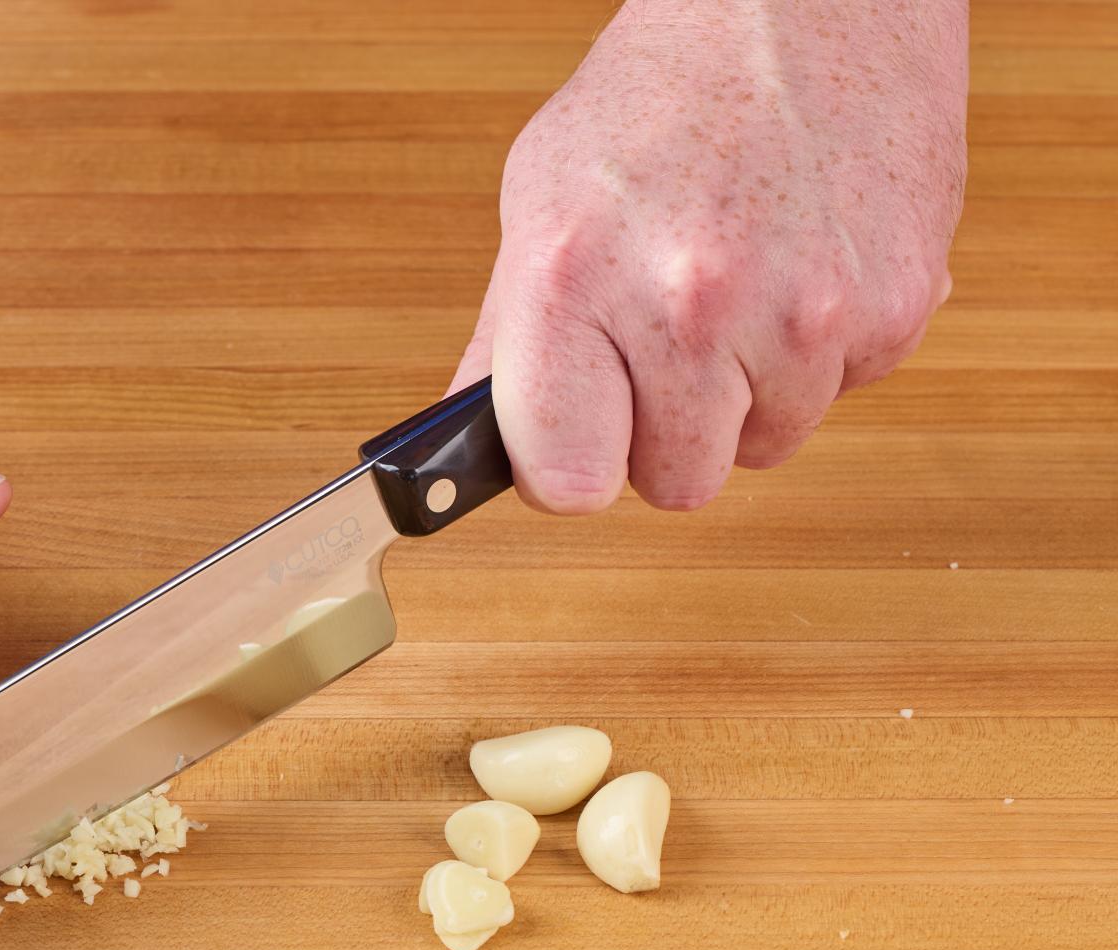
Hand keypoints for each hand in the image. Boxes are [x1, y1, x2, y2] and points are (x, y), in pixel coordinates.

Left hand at [452, 0, 966, 510]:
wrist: (810, 1)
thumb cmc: (663, 96)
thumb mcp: (540, 200)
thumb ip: (505, 341)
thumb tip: (470, 451)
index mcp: (576, 284)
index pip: (566, 485)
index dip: (569, 468)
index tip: (574, 438)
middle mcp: (690, 306)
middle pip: (678, 484)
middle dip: (666, 433)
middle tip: (663, 344)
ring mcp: (803, 314)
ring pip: (767, 446)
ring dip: (750, 393)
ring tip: (737, 284)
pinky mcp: (895, 310)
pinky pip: (842, 394)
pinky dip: (819, 352)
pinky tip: (798, 265)